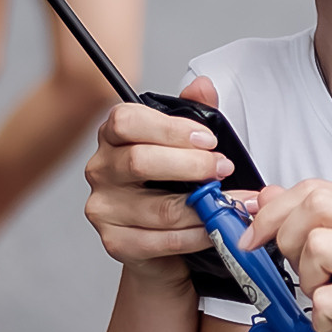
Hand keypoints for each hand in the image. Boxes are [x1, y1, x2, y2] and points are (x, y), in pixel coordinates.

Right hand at [83, 75, 238, 267]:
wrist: (161, 245)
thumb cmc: (170, 187)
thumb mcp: (184, 145)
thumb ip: (193, 113)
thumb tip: (202, 86)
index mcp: (113, 137)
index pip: (126, 121)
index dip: (170, 129)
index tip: (207, 139)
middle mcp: (101, 169)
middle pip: (139, 162)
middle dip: (191, 165)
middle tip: (223, 169)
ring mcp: (104, 208)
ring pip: (158, 207)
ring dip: (202, 206)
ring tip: (230, 203)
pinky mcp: (116, 242)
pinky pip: (161, 240)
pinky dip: (195, 236)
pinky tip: (213, 229)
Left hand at [240, 179, 331, 331]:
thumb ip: (312, 228)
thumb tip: (265, 197)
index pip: (318, 189)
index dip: (274, 211)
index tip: (253, 238)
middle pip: (316, 204)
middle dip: (288, 240)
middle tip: (303, 277)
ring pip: (317, 247)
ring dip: (310, 285)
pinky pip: (323, 300)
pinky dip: (323, 323)